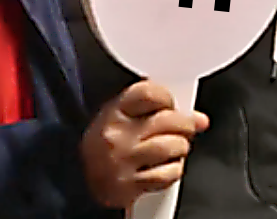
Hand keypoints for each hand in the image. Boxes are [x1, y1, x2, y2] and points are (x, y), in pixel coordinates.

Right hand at [80, 79, 209, 209]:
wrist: (77, 182)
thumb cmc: (104, 148)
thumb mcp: (123, 119)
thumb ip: (157, 113)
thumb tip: (199, 119)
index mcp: (114, 111)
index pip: (149, 93)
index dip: (167, 98)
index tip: (171, 104)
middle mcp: (117, 134)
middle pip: (167, 119)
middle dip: (185, 124)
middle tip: (185, 128)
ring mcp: (122, 159)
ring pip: (173, 146)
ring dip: (180, 148)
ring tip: (174, 149)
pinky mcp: (129, 185)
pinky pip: (167, 174)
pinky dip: (173, 171)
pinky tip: (165, 167)